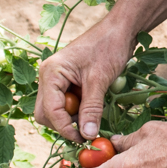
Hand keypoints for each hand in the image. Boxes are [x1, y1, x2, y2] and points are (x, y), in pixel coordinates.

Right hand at [35, 20, 134, 142]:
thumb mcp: (100, 80)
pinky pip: (66, 103)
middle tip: (88, 127)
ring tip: (93, 113)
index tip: (84, 138)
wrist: (120, 29)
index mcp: (51, 73)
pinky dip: (78, 109)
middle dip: (65, 124)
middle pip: (46, 113)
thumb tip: (86, 135)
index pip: (50, 111)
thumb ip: (91, 108)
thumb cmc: (109, 47)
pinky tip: (93, 105)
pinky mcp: (66, 81)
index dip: (65, 128)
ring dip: (72, 117)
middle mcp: (48, 76)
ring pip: (55, 110)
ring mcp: (56, 79)